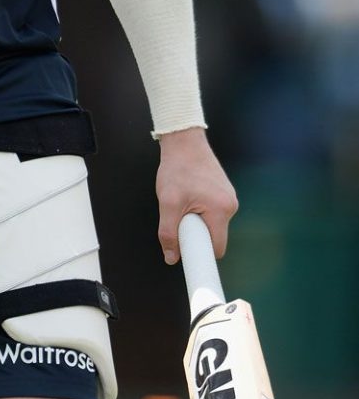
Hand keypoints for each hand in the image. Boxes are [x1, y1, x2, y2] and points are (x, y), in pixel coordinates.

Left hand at [155, 127, 237, 264]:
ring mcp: (229, 197)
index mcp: (221, 210)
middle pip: (214, 236)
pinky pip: (212, 211)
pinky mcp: (224, 192)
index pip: (216, 248)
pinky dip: (200, 209)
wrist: (184, 141)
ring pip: (212, 223)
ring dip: (197, 220)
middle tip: (179, 218)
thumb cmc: (177, 169)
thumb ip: (168, 232)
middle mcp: (230, 205)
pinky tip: (189, 194)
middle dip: (196, 234)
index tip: (189, 256)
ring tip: (183, 201)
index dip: (201, 254)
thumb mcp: (168, 202)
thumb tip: (171, 257)